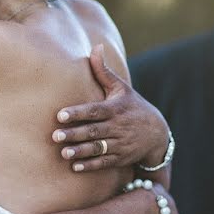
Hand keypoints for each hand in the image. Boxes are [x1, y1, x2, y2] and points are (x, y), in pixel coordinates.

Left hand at [52, 45, 169, 171]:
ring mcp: (120, 144)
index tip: (60, 115)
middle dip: (75, 134)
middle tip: (55, 136)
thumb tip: (95, 47)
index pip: (95, 111)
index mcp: (115, 109)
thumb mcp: (121, 88)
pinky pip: (105, 163)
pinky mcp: (121, 158)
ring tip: (64, 153)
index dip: (78, 113)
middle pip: (94, 131)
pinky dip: (91, 165)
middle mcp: (117, 127)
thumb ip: (104, 71)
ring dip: (81, 152)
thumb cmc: (132, 106)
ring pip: (98, 148)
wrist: (158, 134)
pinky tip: (75, 167)